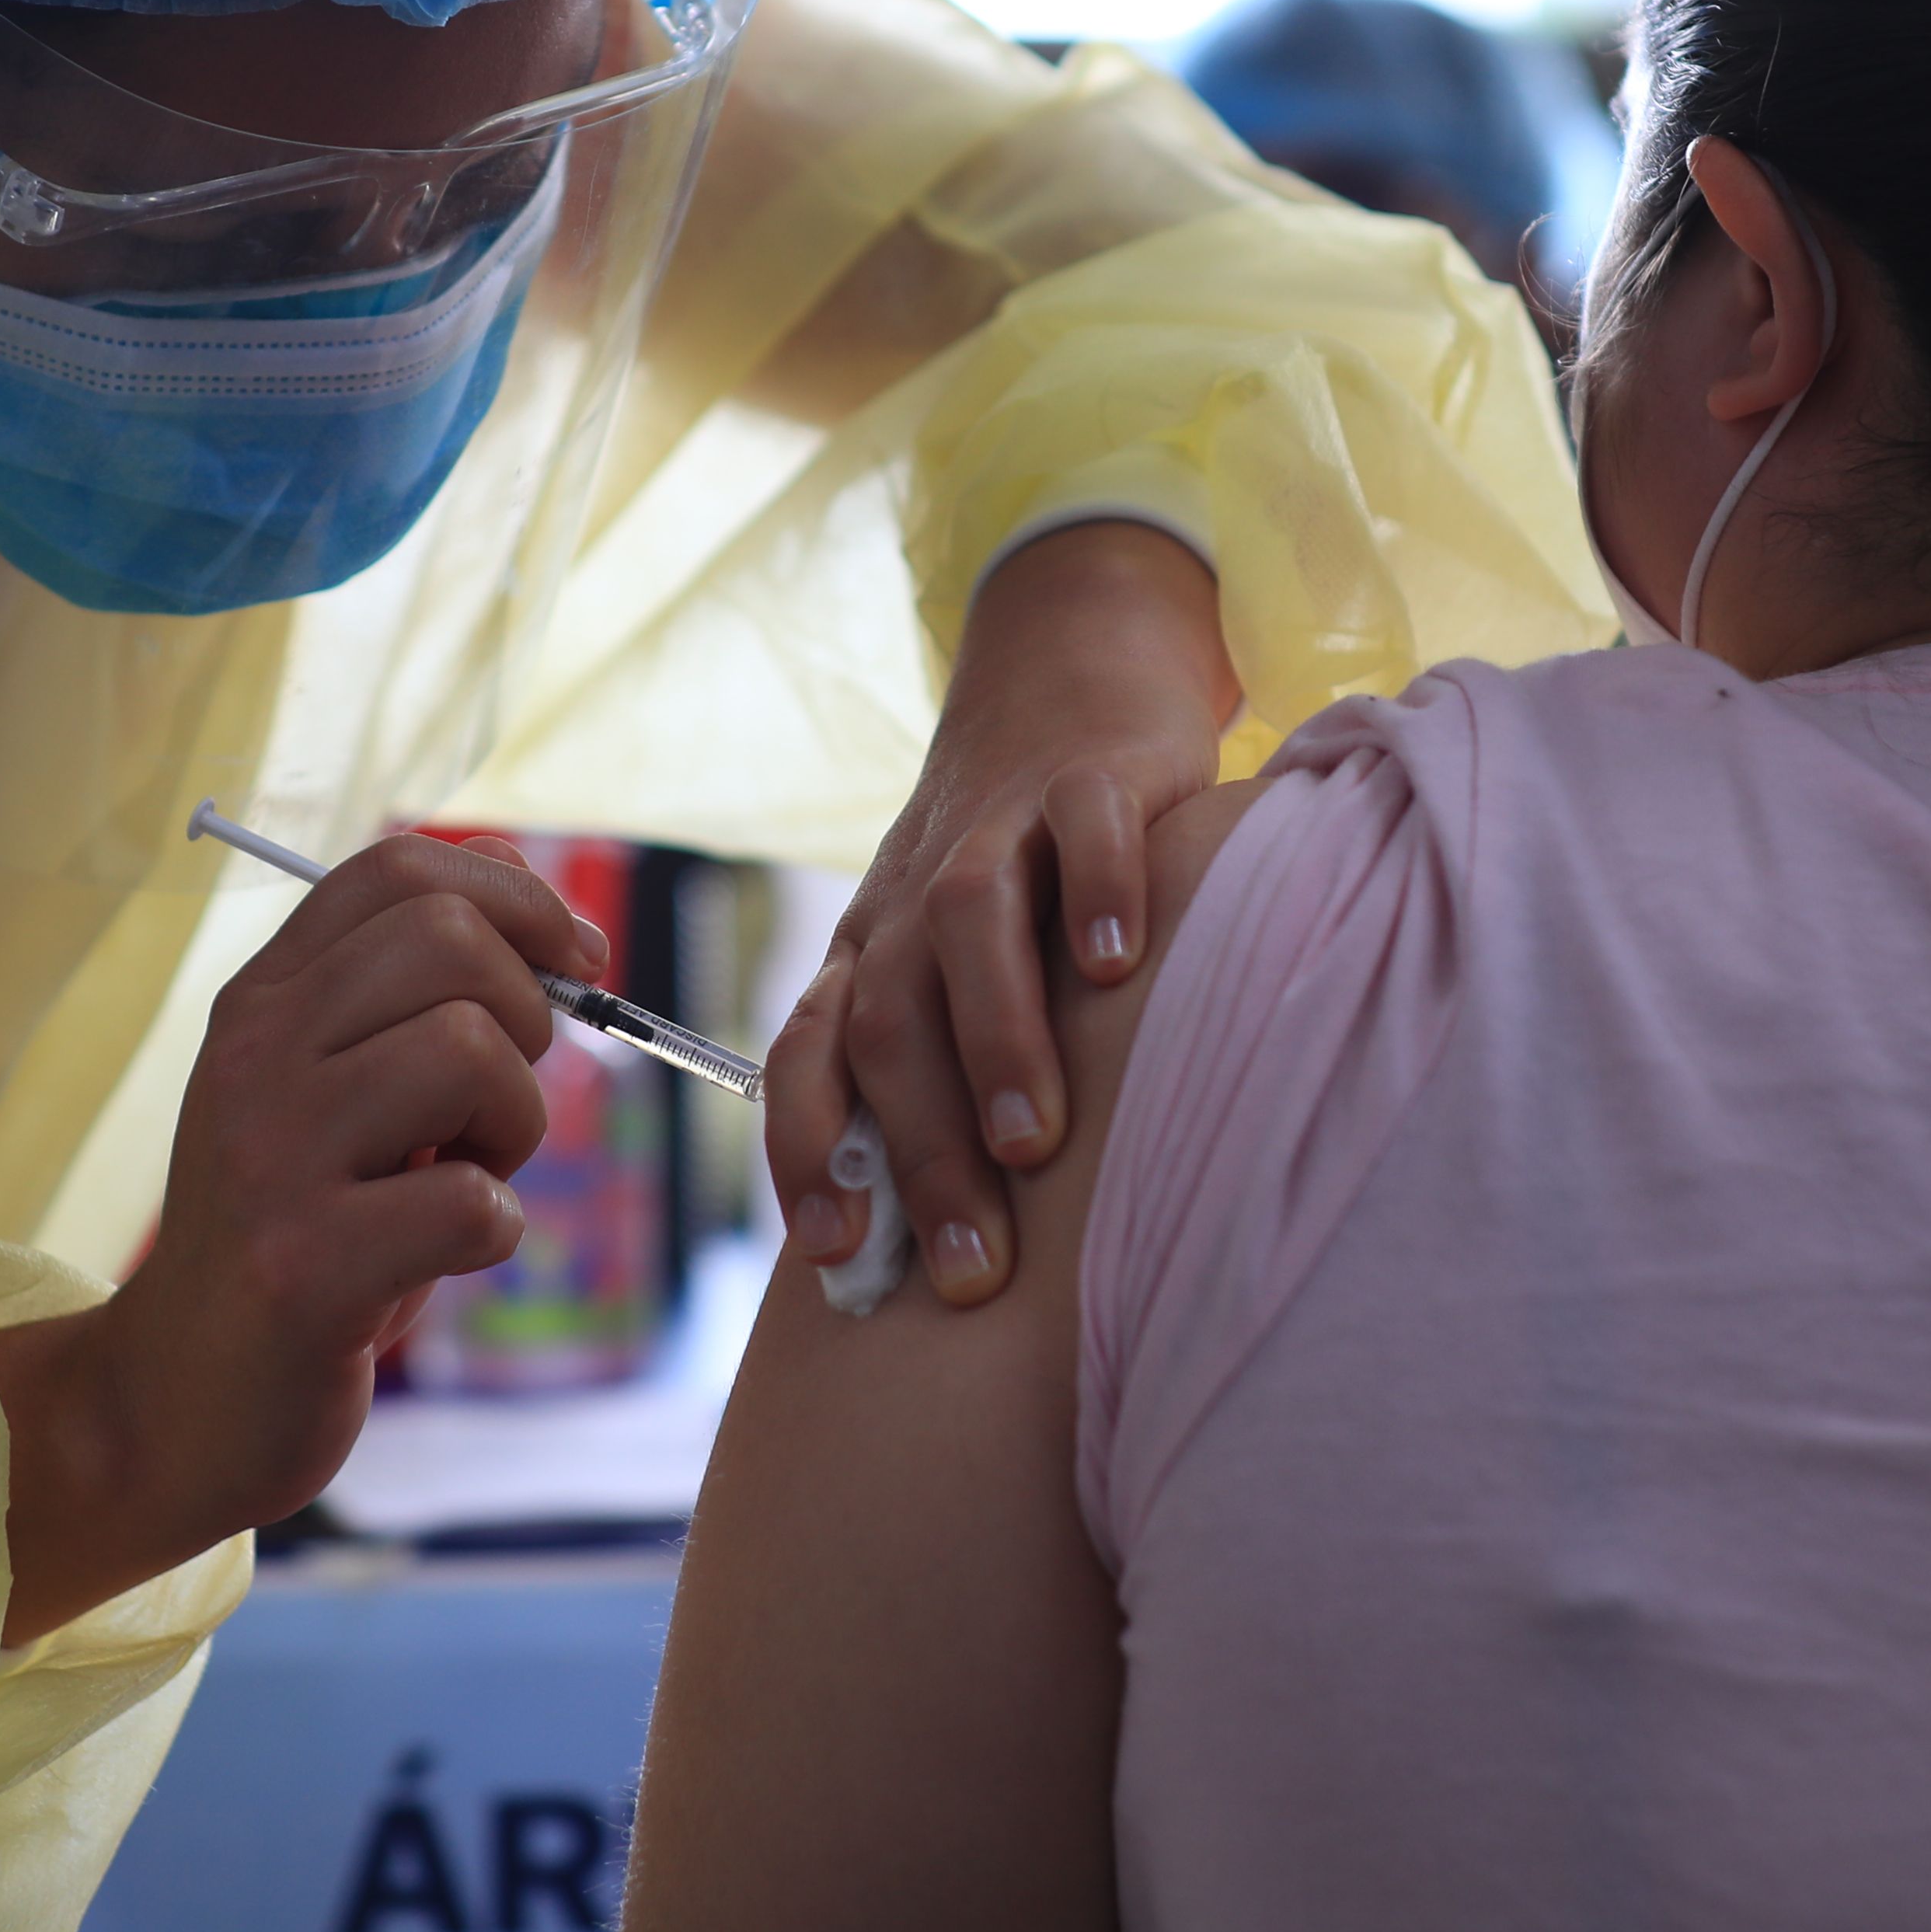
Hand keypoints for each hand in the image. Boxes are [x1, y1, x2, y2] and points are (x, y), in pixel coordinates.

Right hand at [0, 833, 607, 1640]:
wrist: (171, 1402)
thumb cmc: (289, 1236)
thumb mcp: (322, 1093)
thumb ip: (399, 1001)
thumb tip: (529, 896)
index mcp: (261, 1003)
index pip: (397, 869)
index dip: (516, 896)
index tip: (575, 961)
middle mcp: (255, 1059)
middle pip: (449, 942)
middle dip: (526, 1018)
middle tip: (496, 1108)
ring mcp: (271, 1159)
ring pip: (469, 1052)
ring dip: (515, 1127)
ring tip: (464, 1180)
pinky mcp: (304, 1266)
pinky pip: (473, 1203)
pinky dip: (496, 1231)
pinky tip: (443, 1258)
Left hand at [763, 522, 1237, 1307]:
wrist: (1064, 665)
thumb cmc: (1019, 861)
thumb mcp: (951, 954)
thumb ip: (940, 1063)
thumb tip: (932, 1244)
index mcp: (873, 947)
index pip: (810, 1055)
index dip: (810, 1153)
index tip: (842, 1258)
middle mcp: (918, 894)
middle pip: (890, 1020)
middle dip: (924, 1151)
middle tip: (976, 1266)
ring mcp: (1004, 825)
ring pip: (966, 926)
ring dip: (992, 1039)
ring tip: (1033, 1144)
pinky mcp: (1094, 773)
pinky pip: (1085, 826)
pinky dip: (1097, 892)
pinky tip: (1120, 968)